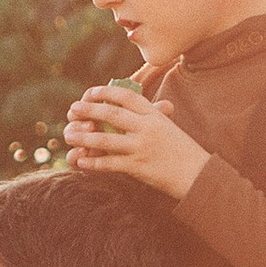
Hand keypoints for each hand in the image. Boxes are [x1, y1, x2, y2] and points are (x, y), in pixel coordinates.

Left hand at [63, 82, 206, 200]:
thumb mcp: (166, 126)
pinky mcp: (138, 167)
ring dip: (83, 137)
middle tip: (71, 110)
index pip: (126, 96)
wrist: (197, 174)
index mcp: (153, 115)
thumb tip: (127, 105)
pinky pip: (110, 164)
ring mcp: (141, 148)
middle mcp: (147, 128)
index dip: (105, 92)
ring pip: (105, 140)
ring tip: (68, 135)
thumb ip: (148, 115)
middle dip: (88, 110)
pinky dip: (93, 163)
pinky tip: (80, 161)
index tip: (89, 93)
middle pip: (111, 115)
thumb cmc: (181, 149)